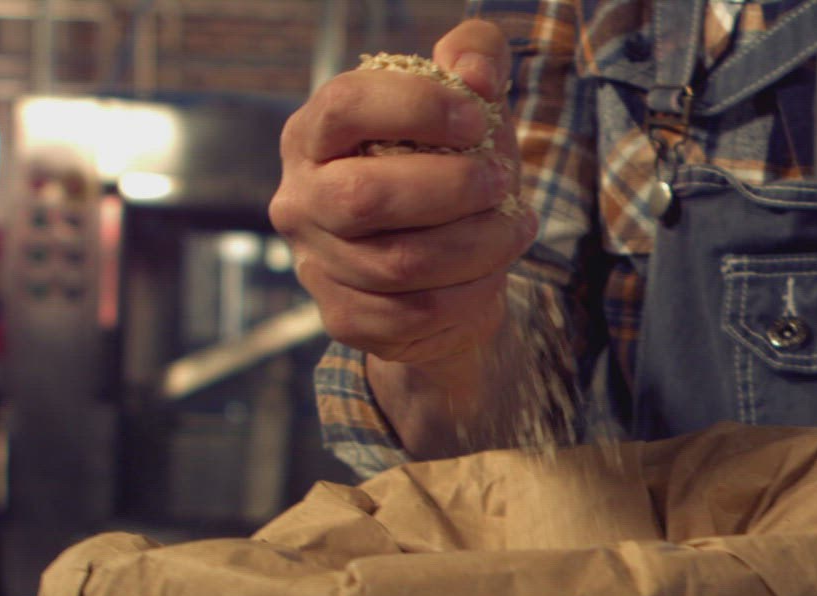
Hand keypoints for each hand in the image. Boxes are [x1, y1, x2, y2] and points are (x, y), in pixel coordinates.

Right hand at [270, 19, 530, 370]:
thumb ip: (474, 58)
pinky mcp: (345, 316)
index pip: (346, 106)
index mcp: (313, 134)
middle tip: (502, 181)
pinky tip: (492, 272)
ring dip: (476, 245)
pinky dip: (469, 293)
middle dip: (451, 189)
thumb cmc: (449, 171)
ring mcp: (316, 263)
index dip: (417, 109)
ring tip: (516, 226)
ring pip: (399, 264)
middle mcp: (301, 199)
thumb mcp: (467, 106)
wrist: (445, 269)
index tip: (476, 118)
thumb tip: (475, 72)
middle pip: (364, 197)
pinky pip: (414, 313)